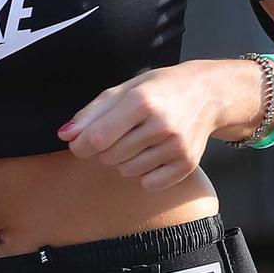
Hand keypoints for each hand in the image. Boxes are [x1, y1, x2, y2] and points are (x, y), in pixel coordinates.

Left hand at [60, 63, 229, 190]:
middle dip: (106, 149)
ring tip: (139, 140)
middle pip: (110, 156)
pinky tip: (152, 154)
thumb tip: (65, 135)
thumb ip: (92, 112)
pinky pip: (149, 183)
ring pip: (127, 171)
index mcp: (142, 101)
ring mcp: (177, 146)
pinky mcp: (187, 164)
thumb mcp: (124, 89)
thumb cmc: (159, 89)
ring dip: (124, 160)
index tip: (80, 143)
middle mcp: (162, 125)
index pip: (99, 137)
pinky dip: (144, 174)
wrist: (207, 94)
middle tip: (121, 133)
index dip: (81, 145)